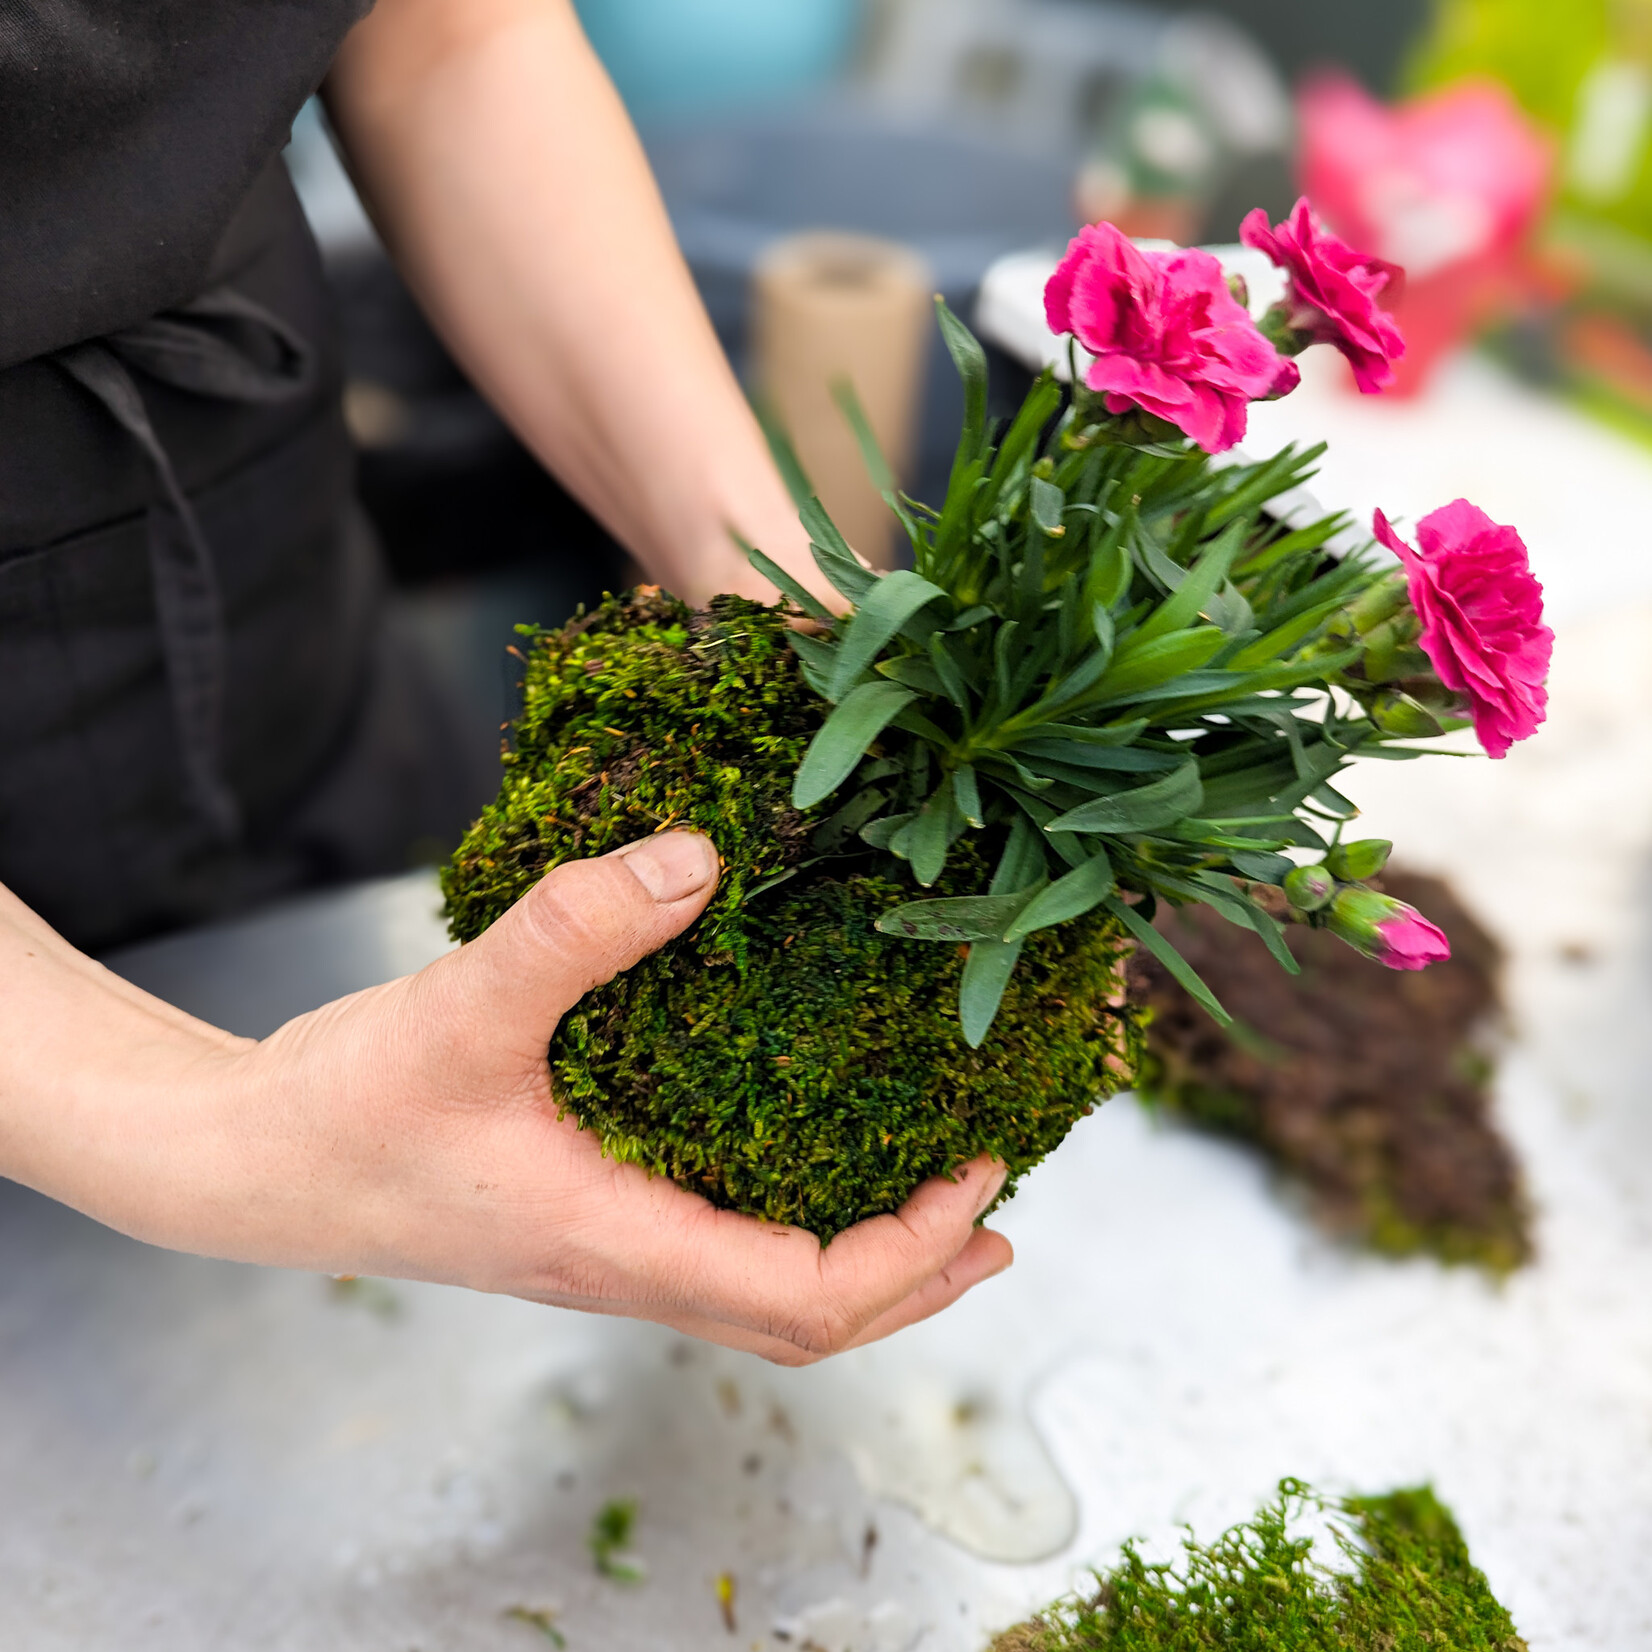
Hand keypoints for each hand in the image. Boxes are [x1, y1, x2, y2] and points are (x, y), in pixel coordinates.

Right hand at [15, 836, 1009, 1364]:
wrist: (248, 1164)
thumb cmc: (342, 1111)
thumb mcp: (462, 1009)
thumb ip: (576, 929)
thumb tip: (700, 857)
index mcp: (621, 1242)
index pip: (809, 1296)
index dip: (911, 1250)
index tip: (977, 1179)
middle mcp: (628, 1263)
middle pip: (810, 1323)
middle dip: (915, 1273)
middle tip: (991, 1207)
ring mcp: (607, 1247)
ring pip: (766, 1294)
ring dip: (864, 1258)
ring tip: (930, 1201)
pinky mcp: (584, 1215)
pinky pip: (719, 1246)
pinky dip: (791, 1220)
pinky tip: (797, 1154)